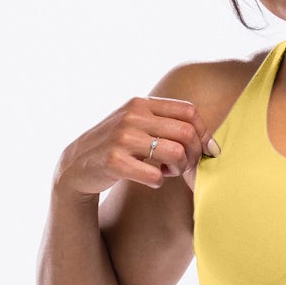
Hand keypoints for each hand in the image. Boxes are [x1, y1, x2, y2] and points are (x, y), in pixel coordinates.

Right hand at [54, 95, 219, 200]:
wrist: (77, 164)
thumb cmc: (115, 146)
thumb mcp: (136, 123)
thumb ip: (165, 123)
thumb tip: (208, 140)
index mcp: (141, 103)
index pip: (189, 111)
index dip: (202, 133)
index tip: (201, 150)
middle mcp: (132, 115)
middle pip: (186, 133)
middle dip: (193, 155)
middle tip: (183, 166)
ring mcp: (122, 137)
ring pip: (175, 153)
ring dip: (179, 168)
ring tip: (169, 172)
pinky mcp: (114, 161)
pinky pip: (155, 174)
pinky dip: (159, 181)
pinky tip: (152, 180)